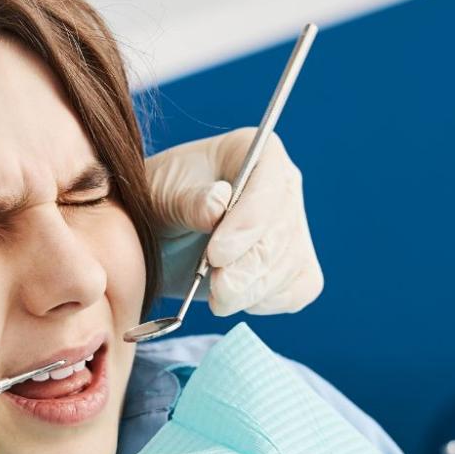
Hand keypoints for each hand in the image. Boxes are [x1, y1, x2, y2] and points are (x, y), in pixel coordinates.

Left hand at [146, 128, 324, 316]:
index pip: (269, 187)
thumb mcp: (162, 194)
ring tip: (217, 297)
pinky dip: (269, 300)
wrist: (156, 236)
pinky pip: (299, 289)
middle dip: (248, 267)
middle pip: (283, 232)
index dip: (248, 224)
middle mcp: (283, 187)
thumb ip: (190, 200)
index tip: (216, 255)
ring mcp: (293, 227)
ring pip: (290, 265)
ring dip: (252, 289)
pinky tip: (237, 299)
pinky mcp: (293, 265)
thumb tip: (218, 205)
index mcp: (258, 153)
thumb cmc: (158, 202)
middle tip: (217, 289)